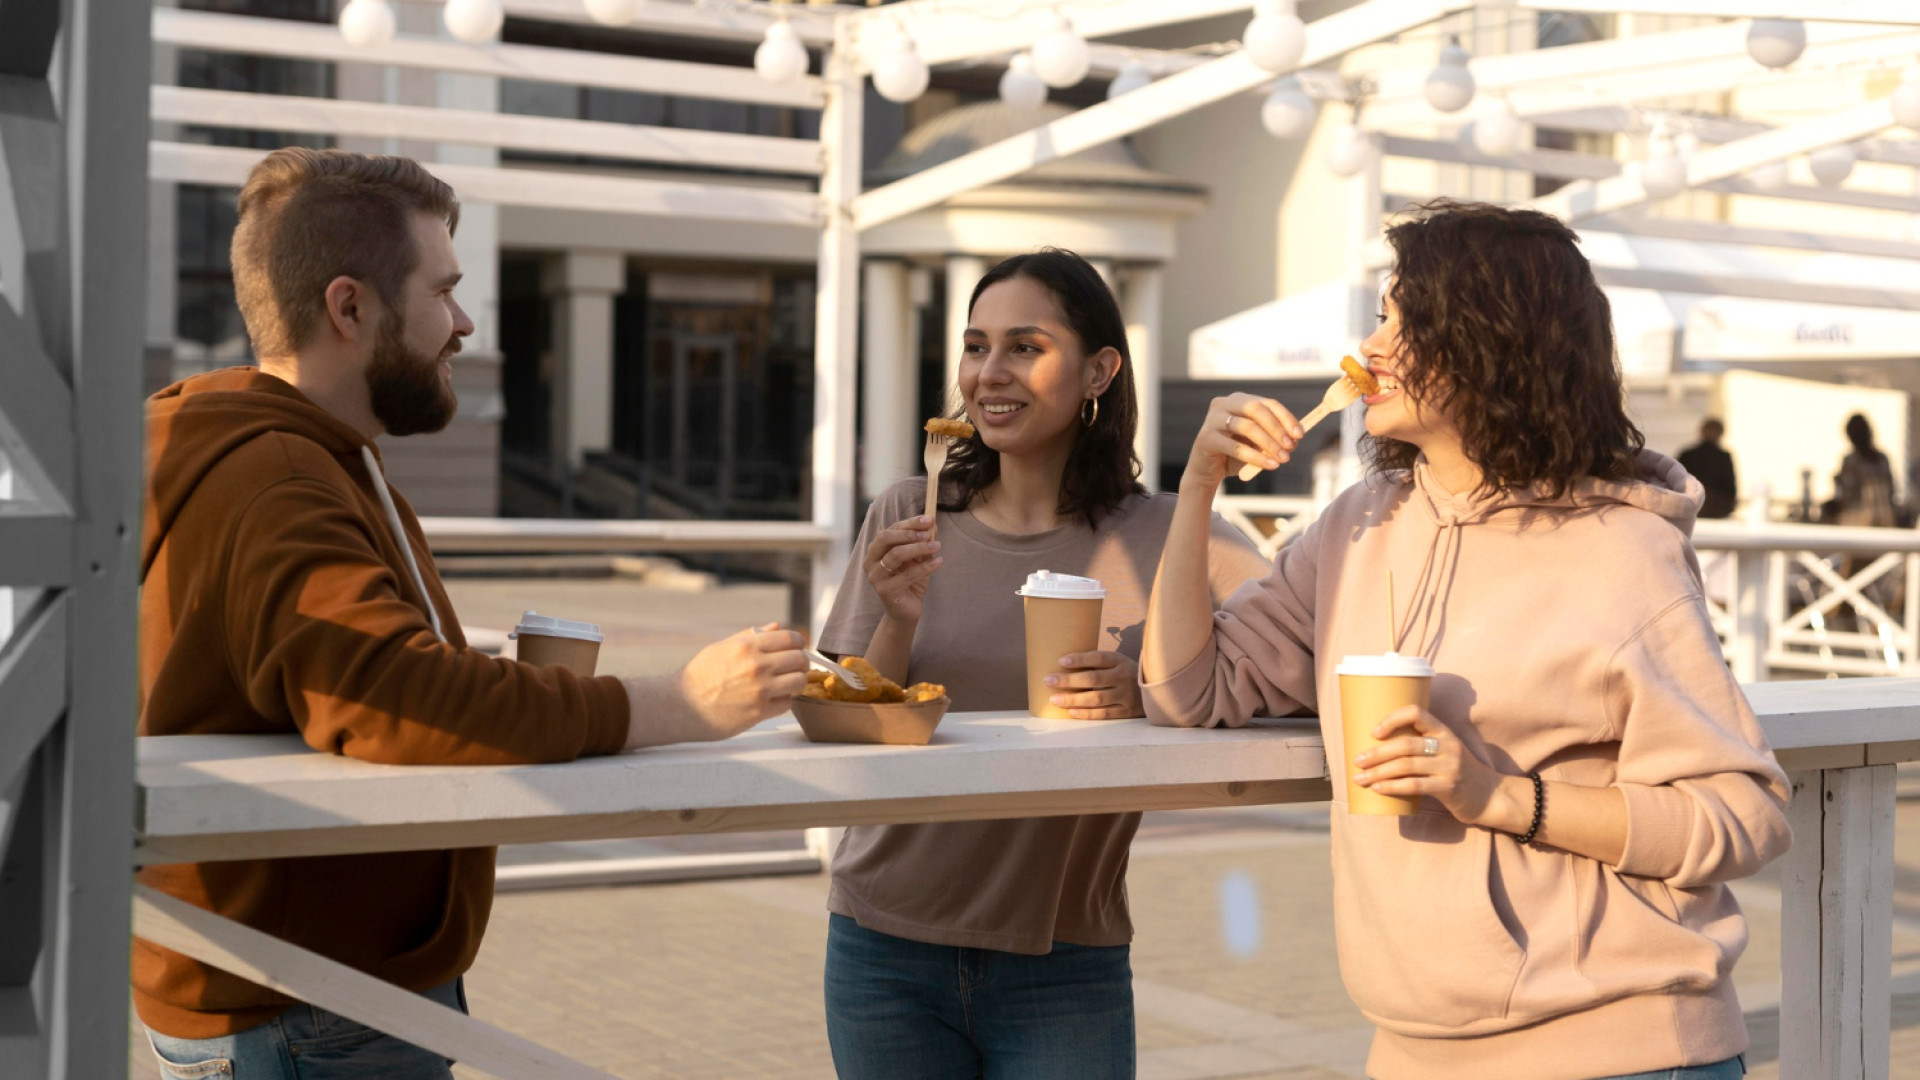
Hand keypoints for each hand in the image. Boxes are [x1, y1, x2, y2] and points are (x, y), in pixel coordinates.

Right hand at [631, 623, 808, 747]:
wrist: (682, 705)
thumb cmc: (700, 674)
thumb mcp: (722, 647)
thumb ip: (752, 636)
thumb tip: (776, 627)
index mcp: (748, 646)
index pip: (791, 639)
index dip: (799, 642)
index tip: (798, 648)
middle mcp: (757, 666)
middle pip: (800, 660)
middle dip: (800, 662)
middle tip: (794, 667)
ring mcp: (760, 690)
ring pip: (798, 681)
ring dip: (796, 682)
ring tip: (786, 683)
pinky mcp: (759, 712)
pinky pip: (787, 703)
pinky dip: (783, 700)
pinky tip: (772, 698)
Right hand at [865, 516, 941, 623]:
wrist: (906, 611)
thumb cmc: (910, 581)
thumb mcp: (917, 559)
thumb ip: (922, 542)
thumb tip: (933, 524)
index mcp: (876, 550)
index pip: (890, 530)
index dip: (909, 523)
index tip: (929, 519)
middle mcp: (871, 561)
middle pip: (886, 538)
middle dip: (909, 533)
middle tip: (929, 533)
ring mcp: (876, 576)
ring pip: (896, 555)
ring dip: (919, 548)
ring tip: (936, 546)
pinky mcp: (885, 590)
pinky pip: (908, 574)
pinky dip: (926, 566)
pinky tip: (939, 561)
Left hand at [1044, 651, 1142, 719]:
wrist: (1156, 692)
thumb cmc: (1127, 674)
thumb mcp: (1118, 663)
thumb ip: (1098, 663)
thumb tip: (1064, 664)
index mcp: (1120, 661)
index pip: (1098, 658)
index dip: (1080, 659)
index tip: (1060, 661)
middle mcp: (1123, 677)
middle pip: (1093, 679)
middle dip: (1068, 680)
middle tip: (1048, 680)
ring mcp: (1126, 696)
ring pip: (1096, 698)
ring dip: (1073, 699)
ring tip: (1054, 699)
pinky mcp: (1126, 712)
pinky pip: (1104, 714)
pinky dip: (1087, 714)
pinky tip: (1071, 712)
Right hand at [1181, 393, 1303, 490]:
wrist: (1207, 470)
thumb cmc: (1235, 454)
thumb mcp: (1257, 443)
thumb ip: (1273, 438)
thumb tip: (1295, 438)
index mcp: (1239, 400)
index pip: (1266, 403)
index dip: (1285, 417)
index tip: (1300, 434)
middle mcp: (1224, 404)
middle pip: (1255, 408)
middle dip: (1276, 428)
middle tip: (1290, 447)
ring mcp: (1212, 419)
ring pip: (1246, 426)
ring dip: (1268, 443)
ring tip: (1282, 459)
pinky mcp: (1206, 438)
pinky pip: (1235, 447)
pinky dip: (1255, 456)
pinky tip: (1269, 465)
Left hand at [1350, 706, 1505, 825]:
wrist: (1489, 796)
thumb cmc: (1457, 771)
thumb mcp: (1444, 750)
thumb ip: (1420, 744)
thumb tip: (1377, 745)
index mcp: (1443, 731)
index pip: (1416, 712)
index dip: (1392, 719)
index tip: (1374, 732)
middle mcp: (1447, 745)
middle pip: (1405, 744)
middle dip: (1376, 753)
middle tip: (1356, 761)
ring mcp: (1449, 766)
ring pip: (1406, 765)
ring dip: (1378, 772)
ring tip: (1360, 778)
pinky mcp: (1448, 788)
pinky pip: (1414, 785)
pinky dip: (1392, 787)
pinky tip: (1377, 788)